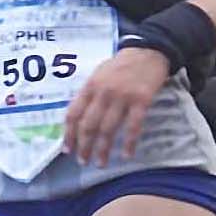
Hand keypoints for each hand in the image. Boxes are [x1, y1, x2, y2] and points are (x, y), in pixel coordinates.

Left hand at [65, 47, 171, 167]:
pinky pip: (133, 127)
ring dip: (103, 149)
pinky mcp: (141, 101)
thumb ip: (89, 94)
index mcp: (90, 86)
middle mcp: (103, 93)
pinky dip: (128, 143)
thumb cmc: (121, 65)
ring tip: (100, 162)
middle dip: (84, 146)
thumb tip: (78, 120)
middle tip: (83, 161)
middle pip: (89, 125)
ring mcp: (122, 97)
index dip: (69, 134)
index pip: (73, 113)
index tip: (67, 150)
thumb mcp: (99, 74)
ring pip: (108, 129)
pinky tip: (126, 155)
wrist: (148, 52)